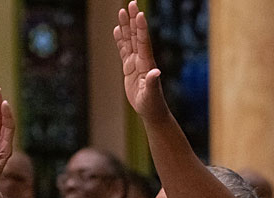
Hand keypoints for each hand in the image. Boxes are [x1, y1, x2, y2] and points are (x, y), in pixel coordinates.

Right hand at [114, 1, 166, 120]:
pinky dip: (120, 40)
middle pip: (136, 36)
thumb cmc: (152, 104)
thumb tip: (156, 72)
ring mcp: (135, 63)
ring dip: (126, 26)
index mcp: (147, 64)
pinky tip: (117, 29)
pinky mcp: (129, 68)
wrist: (151, 111)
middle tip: (132, 3)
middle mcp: (142, 60)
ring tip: (122, 11)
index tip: (140, 14)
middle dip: (133, 20)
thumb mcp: (151, 95)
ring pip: (129, 40)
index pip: (143, 43)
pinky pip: (123, 50)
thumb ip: (153, 83)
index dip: (141, 29)